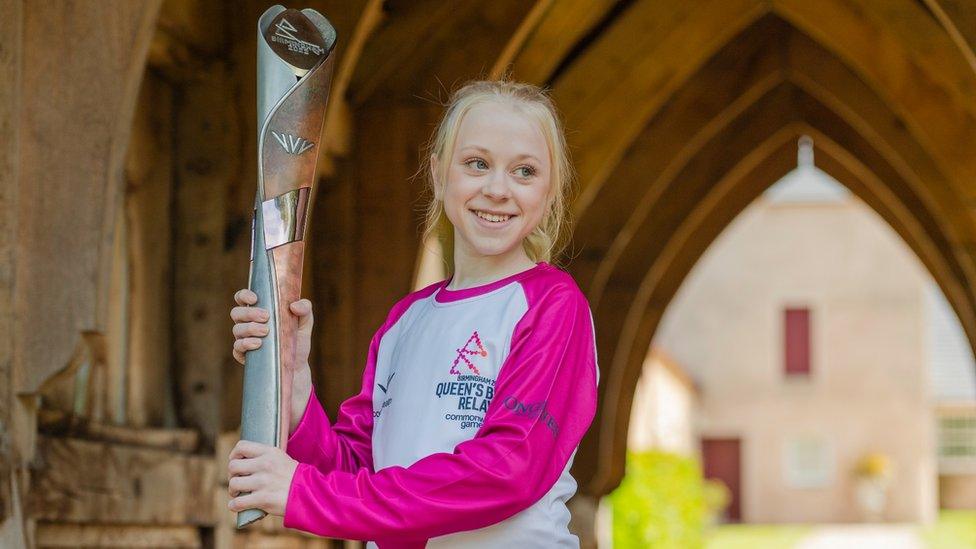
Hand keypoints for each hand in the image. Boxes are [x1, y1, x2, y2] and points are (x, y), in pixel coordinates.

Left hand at [227, 439, 299, 516]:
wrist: (310, 493)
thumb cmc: (295, 478)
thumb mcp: (282, 459)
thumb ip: (265, 458)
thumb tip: (246, 462)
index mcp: (270, 452)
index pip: (241, 446)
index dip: (234, 455)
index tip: (235, 462)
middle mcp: (265, 465)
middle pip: (233, 466)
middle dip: (232, 475)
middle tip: (237, 481)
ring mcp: (263, 482)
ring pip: (233, 484)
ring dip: (233, 491)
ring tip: (237, 494)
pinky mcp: (263, 499)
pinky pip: (237, 503)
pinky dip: (234, 506)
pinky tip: (236, 506)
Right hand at [230, 289, 314, 435]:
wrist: (296, 365)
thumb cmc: (297, 340)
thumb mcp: (305, 323)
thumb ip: (305, 309)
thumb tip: (294, 306)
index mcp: (259, 311)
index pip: (243, 298)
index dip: (244, 295)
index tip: (255, 298)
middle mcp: (248, 323)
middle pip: (237, 313)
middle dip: (249, 313)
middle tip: (266, 316)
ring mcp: (244, 339)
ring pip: (237, 329)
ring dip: (249, 328)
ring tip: (266, 332)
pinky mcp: (244, 355)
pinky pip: (237, 348)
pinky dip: (245, 344)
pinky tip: (258, 344)